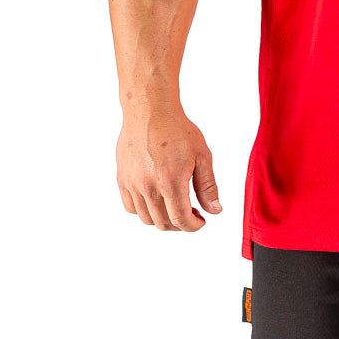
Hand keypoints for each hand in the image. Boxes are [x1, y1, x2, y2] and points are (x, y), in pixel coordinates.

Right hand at [116, 106, 221, 231]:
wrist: (150, 111)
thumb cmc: (177, 130)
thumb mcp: (202, 156)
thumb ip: (208, 186)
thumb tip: (215, 210)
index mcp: (170, 182)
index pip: (180, 220)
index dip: (193, 226)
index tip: (201, 222)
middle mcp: (148, 187)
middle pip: (163, 223)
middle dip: (180, 225)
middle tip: (191, 214)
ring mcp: (132, 184)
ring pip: (146, 218)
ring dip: (163, 220)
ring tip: (175, 208)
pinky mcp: (122, 179)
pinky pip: (130, 207)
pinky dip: (144, 211)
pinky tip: (157, 201)